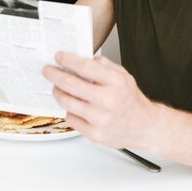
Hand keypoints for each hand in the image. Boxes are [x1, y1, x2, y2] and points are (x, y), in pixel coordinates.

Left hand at [42, 52, 157, 149]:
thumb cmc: (131, 100)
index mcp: (116, 82)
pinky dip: (68, 109)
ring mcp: (100, 119)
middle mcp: (107, 100)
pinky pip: (71, 118)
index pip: (85, 67)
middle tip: (47, 70)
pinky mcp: (94, 134)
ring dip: (57, 91)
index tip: (58, 56)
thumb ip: (103, 66)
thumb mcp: (123, 76)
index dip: (68, 60)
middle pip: (70, 84)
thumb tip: (81, 58)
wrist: (144, 126)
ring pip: (66, 101)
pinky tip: (73, 105)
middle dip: (54, 74)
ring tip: (56, 87)